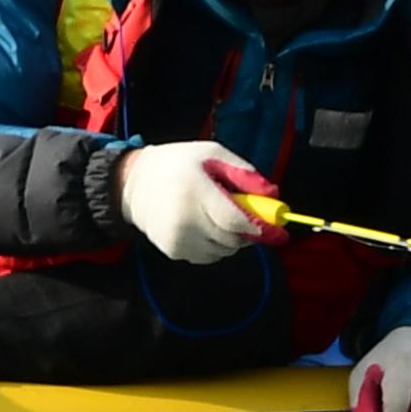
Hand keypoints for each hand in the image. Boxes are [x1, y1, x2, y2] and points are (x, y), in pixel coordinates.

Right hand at [116, 140, 275, 263]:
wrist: (134, 183)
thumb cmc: (179, 164)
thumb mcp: (212, 154)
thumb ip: (244, 173)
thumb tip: (272, 195)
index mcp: (195, 191)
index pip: (234, 221)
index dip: (258, 227)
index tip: (276, 228)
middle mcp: (184, 219)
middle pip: (232, 240)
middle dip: (247, 232)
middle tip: (248, 218)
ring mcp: (177, 239)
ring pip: (222, 252)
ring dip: (230, 240)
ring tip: (219, 217)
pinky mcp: (172, 251)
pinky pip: (208, 257)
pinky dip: (214, 246)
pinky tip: (203, 226)